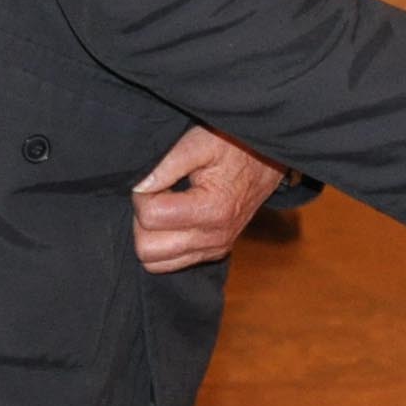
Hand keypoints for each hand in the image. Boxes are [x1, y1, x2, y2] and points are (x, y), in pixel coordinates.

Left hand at [131, 125, 282, 272]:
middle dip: (142, 220)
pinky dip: (162, 244)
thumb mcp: (199, 142)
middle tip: (158, 194)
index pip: (150, 216)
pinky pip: (170, 263)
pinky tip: (174, 217)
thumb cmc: (234, 146)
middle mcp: (215, 238)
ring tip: (166, 205)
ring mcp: (215, 249)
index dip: (142, 194)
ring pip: (155, 263)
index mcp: (212, 210)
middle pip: (147, 249)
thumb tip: (138, 187)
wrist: (268, 160)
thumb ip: (166, 164)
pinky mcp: (214, 253)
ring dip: (150, 235)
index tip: (155, 178)